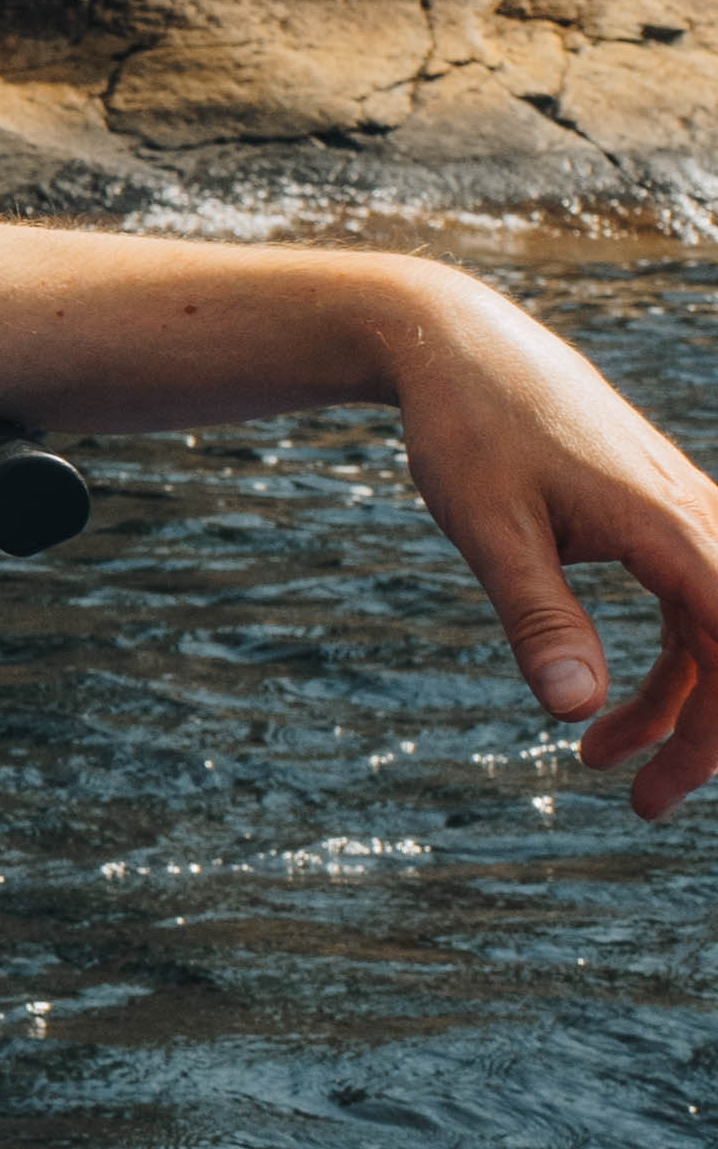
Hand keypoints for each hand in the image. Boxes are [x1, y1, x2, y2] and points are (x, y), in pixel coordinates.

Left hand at [383, 270, 717, 819]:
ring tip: (599, 765)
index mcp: (674, 529)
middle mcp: (699, 521)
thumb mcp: (489, 528)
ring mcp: (684, 519)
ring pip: (714, 637)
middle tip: (644, 804)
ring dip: (677, 709)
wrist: (456, 344)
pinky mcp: (658, 522)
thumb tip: (573, 711)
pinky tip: (601, 703)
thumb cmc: (467, 427)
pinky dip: (660, 665)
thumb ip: (537, 618)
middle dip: (706, 738)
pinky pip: (688, 609)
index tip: (667, 787)